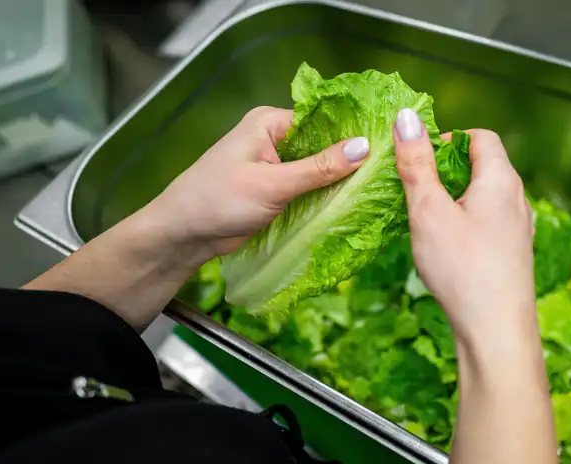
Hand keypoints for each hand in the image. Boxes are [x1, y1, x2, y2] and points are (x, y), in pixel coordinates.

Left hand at [143, 106, 370, 261]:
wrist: (183, 234)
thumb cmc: (218, 200)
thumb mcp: (273, 184)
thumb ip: (319, 168)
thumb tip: (364, 147)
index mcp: (270, 123)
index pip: (322, 121)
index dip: (352, 134)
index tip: (386, 149)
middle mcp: (274, 139)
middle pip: (323, 146)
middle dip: (348, 162)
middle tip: (387, 175)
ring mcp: (276, 166)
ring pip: (318, 171)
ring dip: (338, 183)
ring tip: (377, 192)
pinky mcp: (276, 190)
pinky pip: (308, 189)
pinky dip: (324, 198)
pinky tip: (351, 206)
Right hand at [393, 110, 536, 359]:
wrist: (496, 331)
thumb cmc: (463, 269)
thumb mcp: (428, 210)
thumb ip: (417, 164)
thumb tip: (407, 119)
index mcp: (500, 179)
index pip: (480, 137)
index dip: (448, 140)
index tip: (419, 158)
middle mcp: (517, 199)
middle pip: (484, 166)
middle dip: (447, 171)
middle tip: (416, 190)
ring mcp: (520, 229)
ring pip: (485, 198)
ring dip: (456, 200)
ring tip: (427, 220)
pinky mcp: (515, 255)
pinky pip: (489, 224)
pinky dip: (466, 224)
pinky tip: (447, 248)